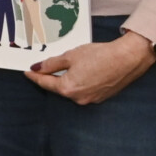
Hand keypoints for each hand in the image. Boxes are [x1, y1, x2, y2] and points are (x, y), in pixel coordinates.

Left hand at [29, 31, 155, 105]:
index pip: (45, 83)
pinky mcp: (101, 97)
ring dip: (66, 80)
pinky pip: (84, 90)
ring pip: (72, 89)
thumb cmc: (101, 55)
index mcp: (67, 88)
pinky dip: (80, 82)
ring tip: (65, 68)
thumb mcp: (71, 56)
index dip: (35, 76)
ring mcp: (91, 99)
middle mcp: (78, 98)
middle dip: (51, 78)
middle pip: (58, 88)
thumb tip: (37, 68)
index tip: (27, 72)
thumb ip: (51, 63)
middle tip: (43, 68)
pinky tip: (82, 72)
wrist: (128, 58)